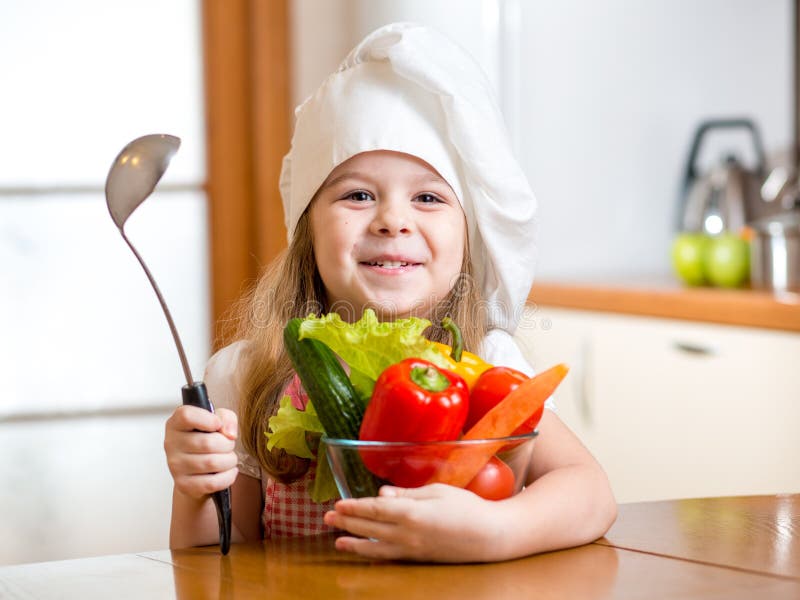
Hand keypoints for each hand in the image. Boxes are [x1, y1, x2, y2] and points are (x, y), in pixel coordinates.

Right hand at [164, 405, 238, 498]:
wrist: (198, 470)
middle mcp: (171, 444)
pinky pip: (213, 483)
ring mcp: (175, 466)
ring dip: (229, 461)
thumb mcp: (218, 420)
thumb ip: (227, 418)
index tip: (218, 424)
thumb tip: (229, 434)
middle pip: (208, 443)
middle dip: (228, 444)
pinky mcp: (184, 485)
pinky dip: (228, 476)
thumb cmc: (208, 440)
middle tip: (228, 445)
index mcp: (176, 423)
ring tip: (228, 458)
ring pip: (212, 463)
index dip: (207, 419)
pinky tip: (228, 471)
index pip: (186, 416)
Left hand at [323, 484, 504, 561]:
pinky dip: (373, 554)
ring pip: (375, 547)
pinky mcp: (419, 559)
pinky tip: (364, 552)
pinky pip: (389, 557)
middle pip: (370, 528)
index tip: (337, 505)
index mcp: (412, 512)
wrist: (490, 536)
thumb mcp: (437, 491)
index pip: (374, 509)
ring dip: (354, 543)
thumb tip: (382, 494)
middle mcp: (408, 534)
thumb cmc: (467, 508)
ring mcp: (412, 549)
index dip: (353, 507)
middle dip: (347, 523)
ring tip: (337, 542)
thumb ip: (407, 493)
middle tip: (327, 518)